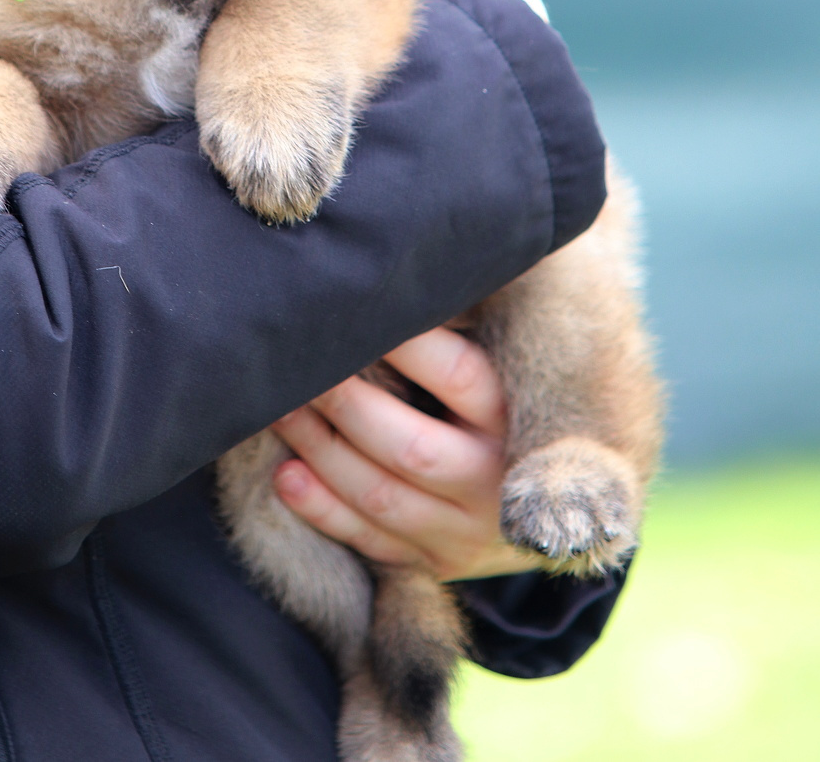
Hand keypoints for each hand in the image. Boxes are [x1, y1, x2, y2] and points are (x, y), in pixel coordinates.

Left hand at [272, 327, 537, 581]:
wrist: (559, 503)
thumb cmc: (502, 405)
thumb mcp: (505, 366)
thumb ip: (467, 327)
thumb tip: (409, 277)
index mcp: (517, 417)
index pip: (459, 374)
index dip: (402, 344)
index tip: (352, 311)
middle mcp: (497, 479)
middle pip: (410, 446)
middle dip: (344, 403)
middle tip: (301, 366)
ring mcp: (468, 531)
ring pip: (380, 497)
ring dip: (319, 451)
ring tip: (280, 410)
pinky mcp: (439, 563)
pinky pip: (370, 542)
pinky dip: (322, 510)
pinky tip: (286, 475)